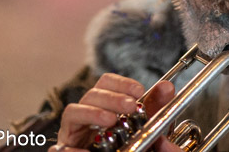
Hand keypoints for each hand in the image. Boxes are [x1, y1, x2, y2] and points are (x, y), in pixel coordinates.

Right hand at [54, 73, 180, 150]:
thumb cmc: (125, 144)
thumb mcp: (143, 126)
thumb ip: (154, 108)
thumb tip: (167, 87)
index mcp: (103, 105)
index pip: (105, 83)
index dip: (120, 83)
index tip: (139, 90)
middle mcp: (85, 115)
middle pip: (91, 94)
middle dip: (111, 97)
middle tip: (131, 106)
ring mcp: (73, 131)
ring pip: (72, 111)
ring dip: (92, 112)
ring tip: (111, 120)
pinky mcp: (66, 148)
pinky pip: (61, 146)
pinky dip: (70, 147)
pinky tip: (85, 150)